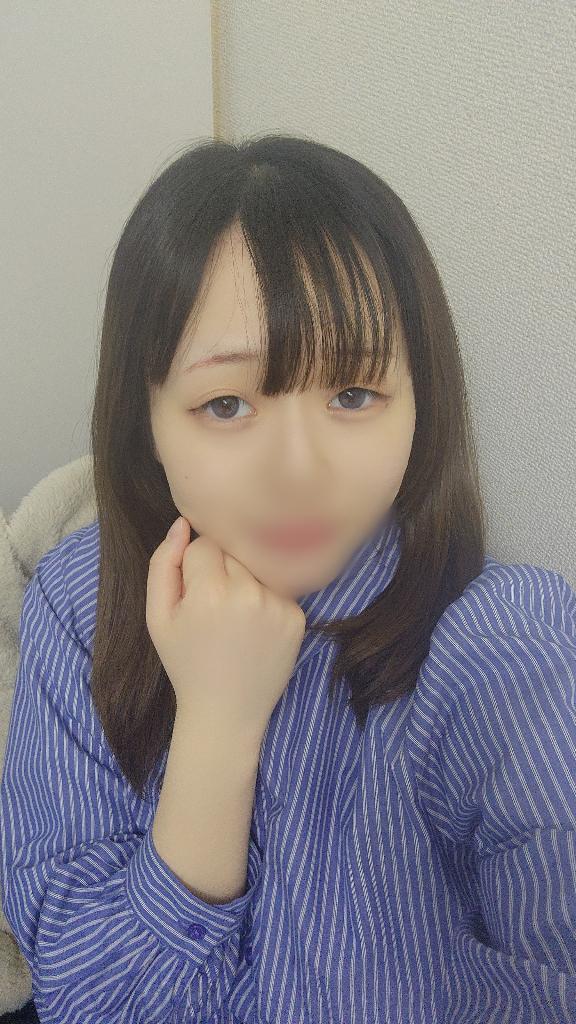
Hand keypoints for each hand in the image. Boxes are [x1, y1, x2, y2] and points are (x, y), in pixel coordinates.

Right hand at [146, 517, 306, 745]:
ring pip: (257, 567)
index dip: (195, 567)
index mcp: (210, 592)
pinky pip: (277, 588)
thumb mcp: (158, 616)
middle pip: (234, 552)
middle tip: (214, 609)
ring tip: (234, 620)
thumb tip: (182, 524)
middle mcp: (249, 594)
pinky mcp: (297, 618)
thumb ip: (163, 564)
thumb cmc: (186, 662)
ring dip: (245, 583)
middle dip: (221, 572)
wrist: (225, 712)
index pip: (205, 544)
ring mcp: (277, 606)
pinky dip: (265, 601)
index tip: (195, 594)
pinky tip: (254, 629)